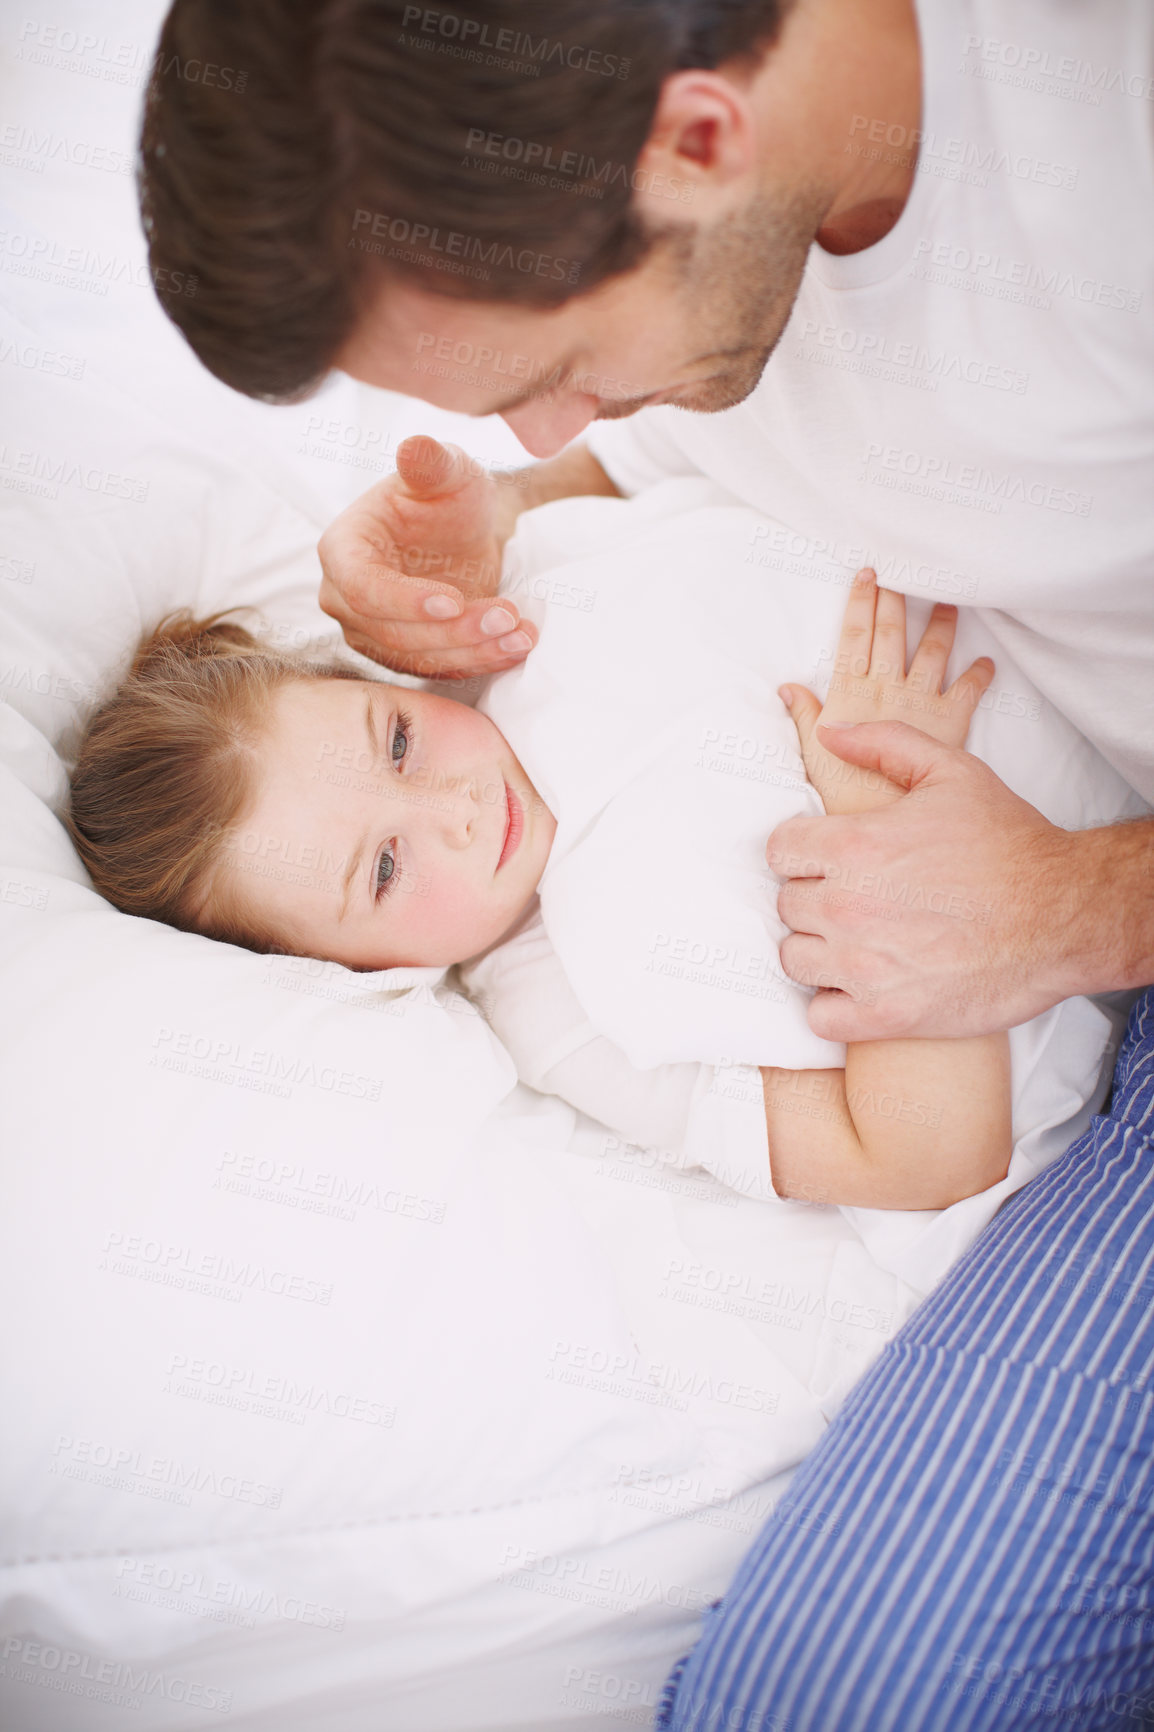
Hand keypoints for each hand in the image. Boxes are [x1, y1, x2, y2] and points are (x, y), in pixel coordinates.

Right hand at [317, 435, 536, 680]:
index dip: (405, 600)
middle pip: (391, 632)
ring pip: (418, 658)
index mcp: (342, 549)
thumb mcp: (447, 471)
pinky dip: (481, 662)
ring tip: (520, 633)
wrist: (461, 532)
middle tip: (506, 616)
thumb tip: (416, 446)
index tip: (454, 601)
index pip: (362, 586)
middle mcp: (346, 597)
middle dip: (453, 630)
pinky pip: (439, 669)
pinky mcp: (405, 654)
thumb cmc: (445, 495)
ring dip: (473, 650)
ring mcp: (372, 631)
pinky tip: (517, 646)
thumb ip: (431, 462)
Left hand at [766, 721, 1079, 1039]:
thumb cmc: (1010, 844)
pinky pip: (820, 1016)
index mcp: (854, 846)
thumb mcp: (952, 772)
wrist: (1064, 916)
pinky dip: (834, 1004)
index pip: (778, 851)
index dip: (803, 851)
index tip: (829, 858)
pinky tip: (862, 985)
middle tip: (856, 898)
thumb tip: (829, 731)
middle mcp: (848, 907)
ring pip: (795, 959)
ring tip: (857, 940)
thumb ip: (884, 744)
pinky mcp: (886, 1016)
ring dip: (819, 949)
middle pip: (786, 905)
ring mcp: (864, 967)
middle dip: (815, 897)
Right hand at [779, 568, 994, 814]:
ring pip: (933, 649)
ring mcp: (922, 701)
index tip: (867, 574)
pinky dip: (980, 674)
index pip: (854, 635)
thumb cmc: (844, 794)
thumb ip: (804, 716)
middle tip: (904, 571)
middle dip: (896, 598)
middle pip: (891, 631)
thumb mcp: (811, 756)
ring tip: (948, 603)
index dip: (860, 602)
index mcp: (851, 692)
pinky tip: (986, 663)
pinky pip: (969, 689)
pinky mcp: (951, 722)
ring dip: (941, 623)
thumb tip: (788, 687)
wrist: (887, 820)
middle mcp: (888, 688)